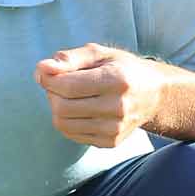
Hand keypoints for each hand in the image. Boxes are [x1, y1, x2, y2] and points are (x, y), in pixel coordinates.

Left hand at [35, 43, 167, 147]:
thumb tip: (41, 69)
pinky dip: (67, 121)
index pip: (67, 86)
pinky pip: (72, 134)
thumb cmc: (122, 68)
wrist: (154, 94)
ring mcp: (115, 128)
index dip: (48, 78)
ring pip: (63, 124)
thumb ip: (68, 58)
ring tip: (68, 96)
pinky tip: (79, 109)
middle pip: (62, 107)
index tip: (46, 71)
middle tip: (59, 84)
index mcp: (117, 80)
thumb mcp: (99, 53)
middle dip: (52, 93)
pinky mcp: (110, 142)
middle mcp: (118, 107)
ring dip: (57, 108)